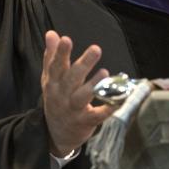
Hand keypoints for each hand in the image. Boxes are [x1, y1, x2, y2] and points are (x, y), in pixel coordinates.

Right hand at [41, 30, 116, 156]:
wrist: (55, 134)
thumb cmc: (56, 99)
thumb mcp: (50, 79)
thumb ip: (52, 56)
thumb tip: (52, 34)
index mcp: (53, 83)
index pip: (56, 66)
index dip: (60, 53)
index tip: (65, 39)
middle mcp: (62, 95)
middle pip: (72, 78)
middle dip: (83, 64)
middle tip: (96, 49)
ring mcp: (73, 109)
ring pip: (83, 96)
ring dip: (94, 85)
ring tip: (105, 73)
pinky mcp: (85, 121)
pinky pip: (97, 115)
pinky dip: (107, 109)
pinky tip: (118, 101)